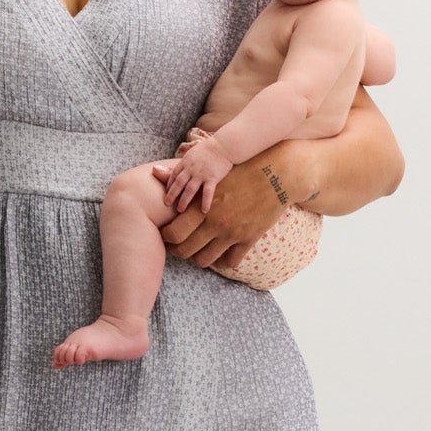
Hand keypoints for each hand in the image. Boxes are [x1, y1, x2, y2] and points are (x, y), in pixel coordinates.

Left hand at [152, 143, 323, 271]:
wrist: (277, 172)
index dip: (166, 239)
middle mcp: (215, 222)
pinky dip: (223, 261)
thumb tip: (154, 172)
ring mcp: (232, 233)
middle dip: (178, 252)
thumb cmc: (240, 169)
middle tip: (178, 248)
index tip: (167, 237)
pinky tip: (221, 254)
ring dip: (199, 259)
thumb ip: (179, 176)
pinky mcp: (249, 238)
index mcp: (202, 205)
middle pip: (185, 250)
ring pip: (205, 260)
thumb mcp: (210, 173)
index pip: (173, 233)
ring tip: (198, 252)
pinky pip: (230, 262)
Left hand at [155, 134, 231, 215]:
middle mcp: (191, 168)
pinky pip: (207, 192)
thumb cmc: (210, 148)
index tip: (167, 192)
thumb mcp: (193, 152)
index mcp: (186, 161)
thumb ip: (185, 161)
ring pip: (189, 190)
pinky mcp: (212, 178)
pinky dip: (205, 202)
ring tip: (180, 210)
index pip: (174, 174)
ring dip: (184, 200)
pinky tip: (204, 211)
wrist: (225, 145)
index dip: (169, 184)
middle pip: (178, 183)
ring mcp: (201, 174)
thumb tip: (179, 165)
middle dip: (171, 194)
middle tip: (166, 204)